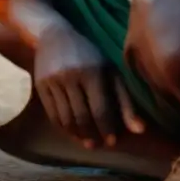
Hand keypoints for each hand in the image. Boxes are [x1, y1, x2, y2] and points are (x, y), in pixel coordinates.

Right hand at [33, 22, 144, 147]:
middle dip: (91, 135)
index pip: (100, 109)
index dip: (107, 129)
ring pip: (65, 117)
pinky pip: (52, 113)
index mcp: (93, 72)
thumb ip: (125, 101)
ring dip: (76, 134)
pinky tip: (71, 130)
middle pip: (81, 116)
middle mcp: (71, 76)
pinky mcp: (39, 84)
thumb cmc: (89, 55)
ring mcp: (53, 80)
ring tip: (85, 141)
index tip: (112, 142)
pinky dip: (62, 126)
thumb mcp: (110, 71)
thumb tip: (140, 131)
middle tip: (97, 145)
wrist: (53, 35)